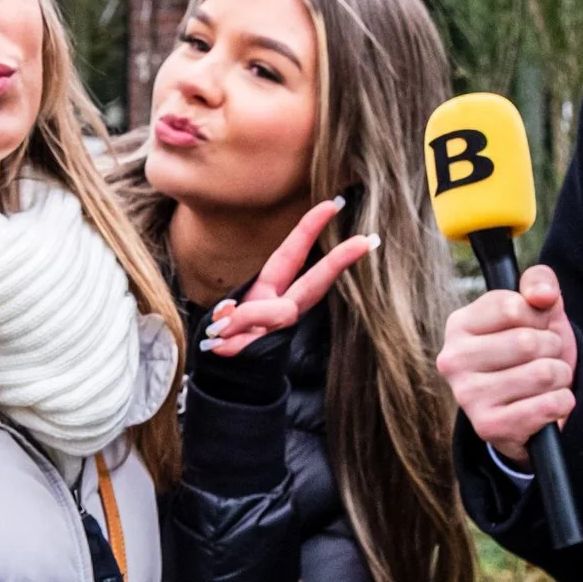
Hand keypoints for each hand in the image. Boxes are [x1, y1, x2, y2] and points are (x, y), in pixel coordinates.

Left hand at [199, 196, 377, 357]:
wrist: (230, 376)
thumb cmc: (230, 338)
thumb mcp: (227, 317)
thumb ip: (235, 316)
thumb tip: (228, 323)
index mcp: (272, 288)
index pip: (294, 252)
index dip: (310, 228)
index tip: (333, 204)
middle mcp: (285, 306)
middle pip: (315, 280)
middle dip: (338, 260)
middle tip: (366, 241)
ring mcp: (283, 329)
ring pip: (279, 312)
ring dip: (244, 319)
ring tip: (216, 334)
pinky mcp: (275, 350)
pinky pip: (255, 340)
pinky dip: (232, 343)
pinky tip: (218, 348)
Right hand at [436, 262, 575, 462]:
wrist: (529, 411)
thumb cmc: (531, 353)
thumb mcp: (537, 311)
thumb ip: (540, 284)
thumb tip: (542, 295)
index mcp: (459, 325)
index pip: (513, 307)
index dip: (538, 316)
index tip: (534, 327)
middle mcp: (453, 360)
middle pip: (528, 342)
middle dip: (552, 348)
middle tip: (543, 358)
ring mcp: (467, 396)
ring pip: (543, 374)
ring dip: (559, 377)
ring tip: (544, 382)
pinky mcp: (488, 428)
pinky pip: (550, 405)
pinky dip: (561, 402)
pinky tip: (546, 404)